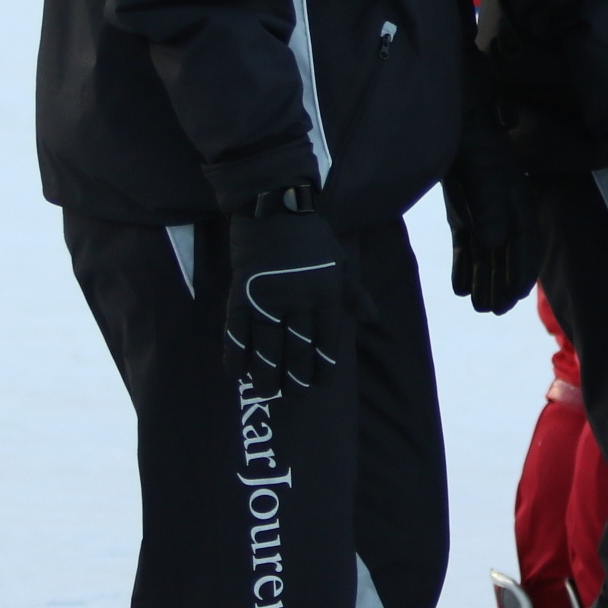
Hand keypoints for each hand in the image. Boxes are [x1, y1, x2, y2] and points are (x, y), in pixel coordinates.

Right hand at [224, 187, 349, 396]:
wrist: (273, 209)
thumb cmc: (312, 237)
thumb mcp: (341, 261)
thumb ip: (355, 293)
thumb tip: (372, 319)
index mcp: (325, 292)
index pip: (327, 338)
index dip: (324, 364)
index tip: (322, 385)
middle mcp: (298, 299)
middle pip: (296, 347)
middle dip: (296, 376)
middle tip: (294, 397)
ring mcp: (267, 297)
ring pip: (266, 344)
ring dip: (266, 371)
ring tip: (267, 391)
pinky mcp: (240, 293)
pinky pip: (236, 330)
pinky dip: (235, 353)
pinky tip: (236, 372)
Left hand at [441, 93, 541, 316]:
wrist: (452, 118)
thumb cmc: (471, 139)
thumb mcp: (480, 170)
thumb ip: (489, 205)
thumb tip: (496, 243)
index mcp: (516, 199)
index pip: (524, 241)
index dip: (522, 269)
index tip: (517, 296)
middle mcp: (503, 210)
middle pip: (506, 253)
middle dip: (501, 282)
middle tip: (494, 311)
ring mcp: (483, 212)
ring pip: (486, 253)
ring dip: (484, 279)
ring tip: (479, 307)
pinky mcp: (462, 212)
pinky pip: (465, 246)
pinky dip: (464, 266)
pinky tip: (461, 289)